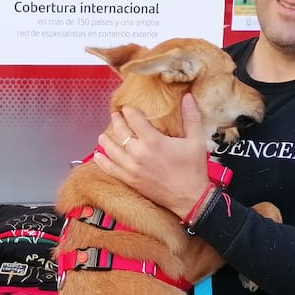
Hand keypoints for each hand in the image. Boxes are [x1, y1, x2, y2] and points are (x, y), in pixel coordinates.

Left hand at [93, 94, 208, 216]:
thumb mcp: (196, 140)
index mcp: (153, 140)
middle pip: (121, 132)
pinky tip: (98, 156)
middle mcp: (139, 153)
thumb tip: (188, 97)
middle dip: (117, 121)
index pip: (134, 119)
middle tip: (115, 116)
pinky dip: (102, 162)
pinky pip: (110, 169)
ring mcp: (132, 168)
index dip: (129, 111)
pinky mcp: (130, 180)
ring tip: (103, 135)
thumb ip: (191, 117)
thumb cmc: (193, 169)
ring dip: (106, 141)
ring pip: (112, 150)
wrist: (189, 197)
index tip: (127, 108)